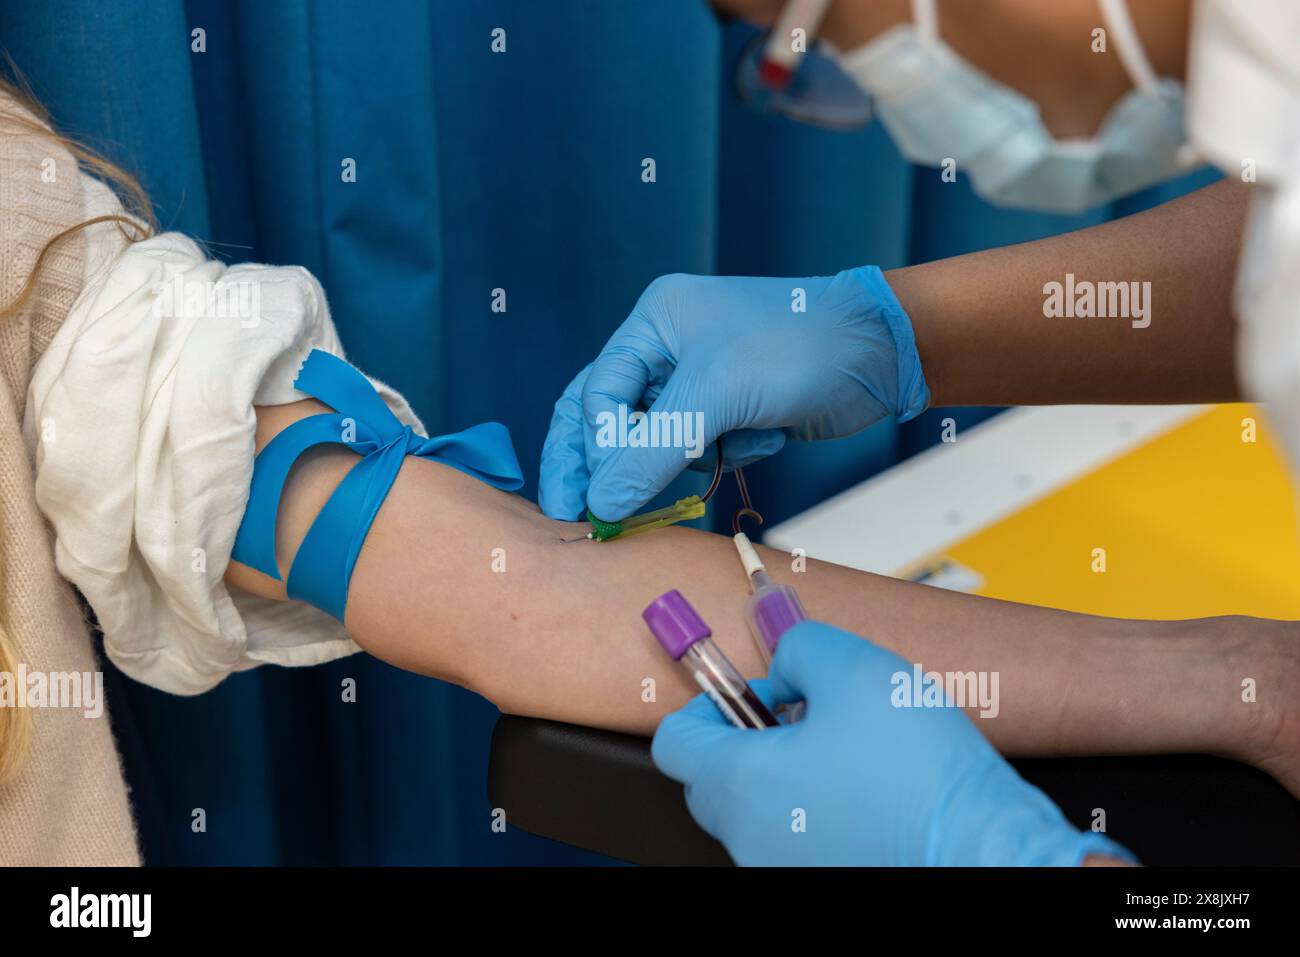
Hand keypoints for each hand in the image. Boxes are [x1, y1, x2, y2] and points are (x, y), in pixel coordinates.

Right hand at [538, 268, 928, 520]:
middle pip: (610, 419)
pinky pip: (702, 452)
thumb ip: (653, 450)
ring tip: (741, 440)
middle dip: (609, 467)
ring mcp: (698, 382)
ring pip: (659, 444)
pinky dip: (731, 455)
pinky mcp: (729, 412)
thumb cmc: (797, 348)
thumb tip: (600, 504)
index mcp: (653, 323)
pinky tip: (770, 434)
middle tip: (578, 518)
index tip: (595, 501)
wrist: (881, 352)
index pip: (596, 395)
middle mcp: (666, 349)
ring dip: (696, 457)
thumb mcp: (718, 395)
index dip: (594, 449)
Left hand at [652, 621, 1135, 865]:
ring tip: (847, 749)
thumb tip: (786, 661)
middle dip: (750, 738)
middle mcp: (750, 837)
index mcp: (739, 785)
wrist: (983, 845)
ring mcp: (783, 867)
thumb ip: (799, 647)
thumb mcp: (852, 667)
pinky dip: (817, 808)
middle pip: (714, 779)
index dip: (709, 703)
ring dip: (787, 774)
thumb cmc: (918, 773)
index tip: (746, 691)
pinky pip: (798, 836)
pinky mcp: (824, 878)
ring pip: (760, 810)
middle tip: (804, 713)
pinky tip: (866, 788)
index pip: (676, 741)